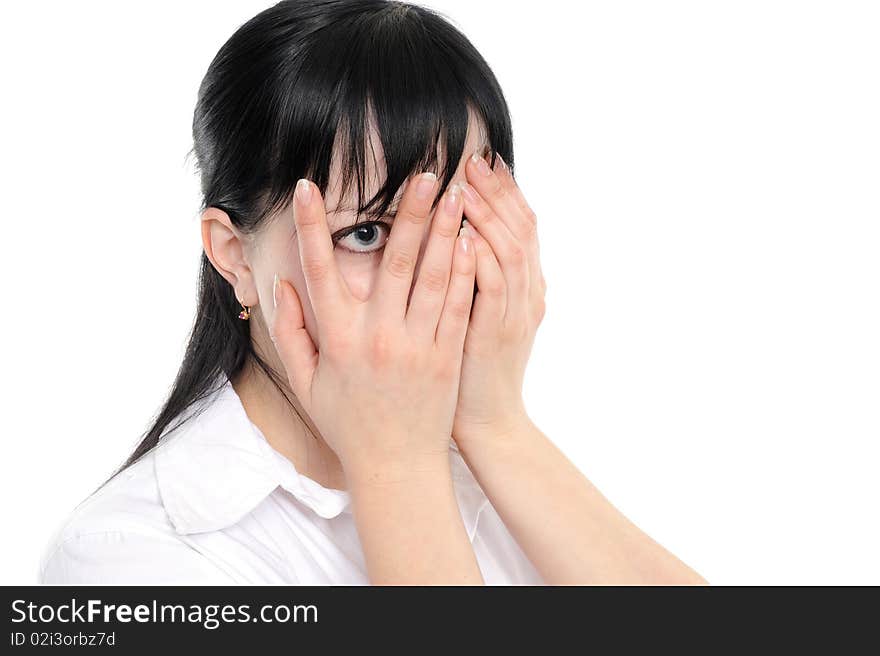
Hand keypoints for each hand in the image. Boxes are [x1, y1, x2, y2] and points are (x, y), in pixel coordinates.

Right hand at [269, 174, 475, 482]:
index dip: (310, 227)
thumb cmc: (348, 423)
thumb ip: (291, 333)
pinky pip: (457, 304)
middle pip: (392, 262)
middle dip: (407, 213)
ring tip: (455, 192)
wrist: (396, 466)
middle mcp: (379, 337)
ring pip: (432, 277)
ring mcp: (417, 345)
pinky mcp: (447, 355)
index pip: (319, 272)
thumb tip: (281, 286)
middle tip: (422, 172)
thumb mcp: (308, 383)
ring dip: (444, 230)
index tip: (307, 187)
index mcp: (339, 340)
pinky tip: (469, 239)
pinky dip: (464, 270)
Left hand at [452, 152, 546, 446]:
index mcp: (526, 286)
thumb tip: (461, 237)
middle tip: (473, 160)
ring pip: (509, 250)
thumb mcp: (485, 316)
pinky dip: (483, 255)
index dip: (505, 192)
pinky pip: (494, 285)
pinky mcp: (498, 331)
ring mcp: (517, 312)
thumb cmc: (473, 368)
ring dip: (487, 214)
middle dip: (496, 192)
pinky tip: (464, 232)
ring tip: (464, 185)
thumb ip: (481, 277)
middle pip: (520, 229)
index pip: (522, 227)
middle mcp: (529, 293)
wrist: (488, 421)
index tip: (483, 163)